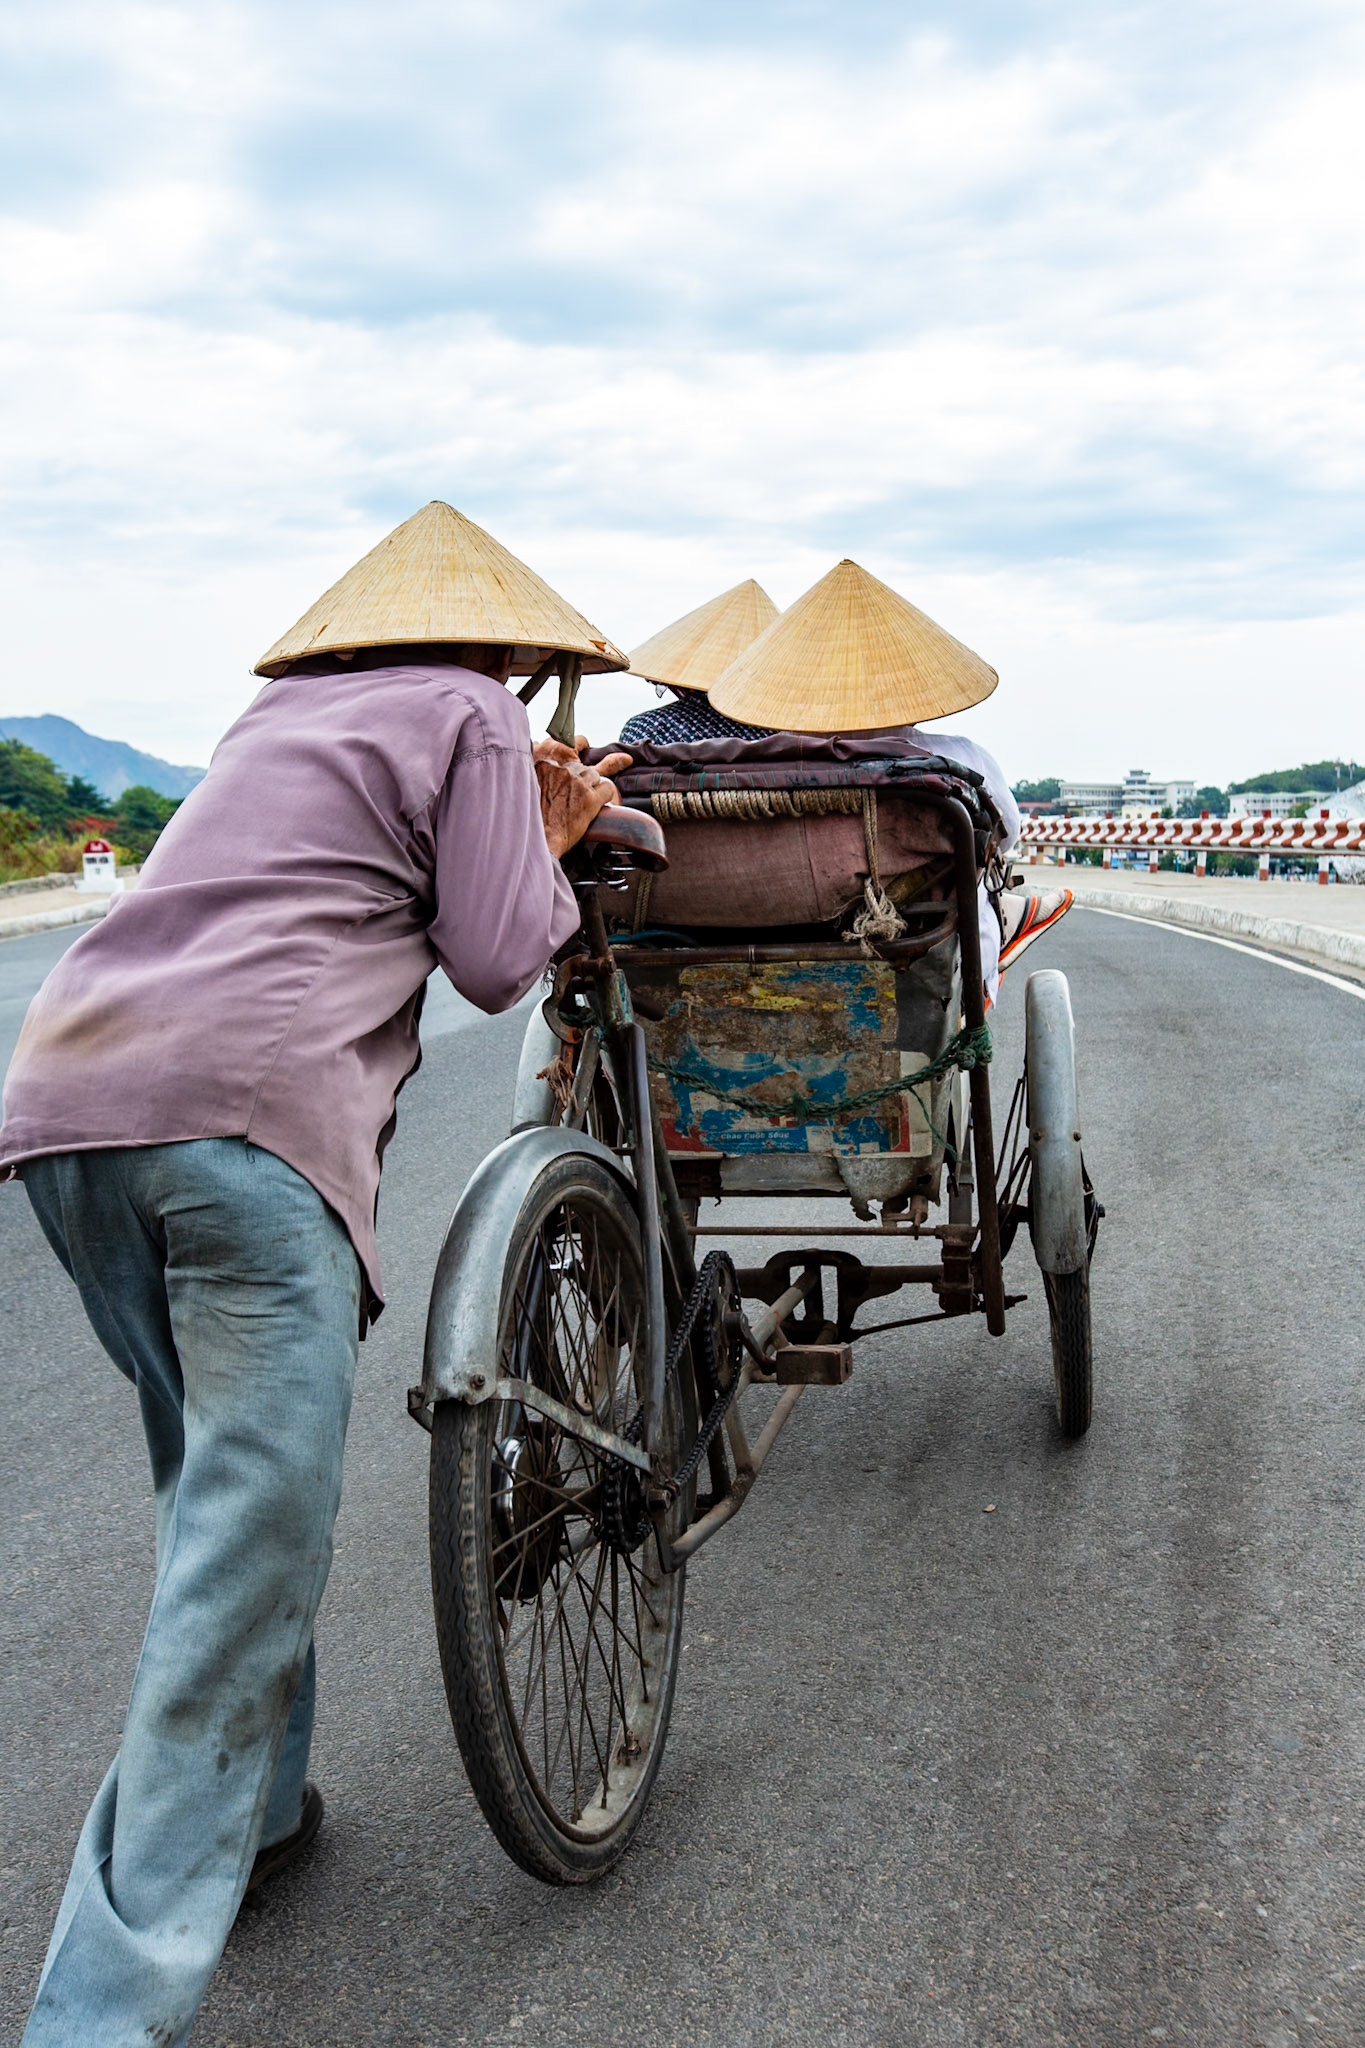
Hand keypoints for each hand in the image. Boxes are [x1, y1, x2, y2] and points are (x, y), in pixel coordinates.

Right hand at [533, 739, 633, 858]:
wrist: (538, 840)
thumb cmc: (529, 817)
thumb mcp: (525, 783)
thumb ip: (537, 767)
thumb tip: (538, 748)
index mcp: (542, 762)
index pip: (564, 743)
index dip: (577, 744)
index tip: (583, 744)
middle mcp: (560, 769)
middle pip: (581, 765)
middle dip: (585, 775)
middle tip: (592, 779)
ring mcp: (576, 782)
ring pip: (595, 775)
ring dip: (592, 788)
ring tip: (583, 803)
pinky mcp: (590, 799)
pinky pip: (607, 788)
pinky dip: (605, 796)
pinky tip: (597, 805)